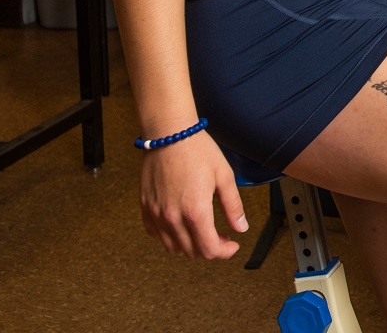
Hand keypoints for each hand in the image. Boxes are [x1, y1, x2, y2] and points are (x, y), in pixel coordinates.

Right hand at [138, 131, 248, 259]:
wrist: (169, 133)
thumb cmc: (197, 150)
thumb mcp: (224, 175)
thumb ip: (233, 205)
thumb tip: (241, 227)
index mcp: (195, 211)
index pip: (209, 249)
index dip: (224, 252)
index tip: (232, 245)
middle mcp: (172, 217)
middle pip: (192, 252)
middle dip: (211, 249)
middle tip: (222, 236)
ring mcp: (156, 214)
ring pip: (173, 248)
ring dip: (190, 245)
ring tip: (202, 231)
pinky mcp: (145, 208)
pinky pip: (156, 235)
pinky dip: (170, 237)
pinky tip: (181, 224)